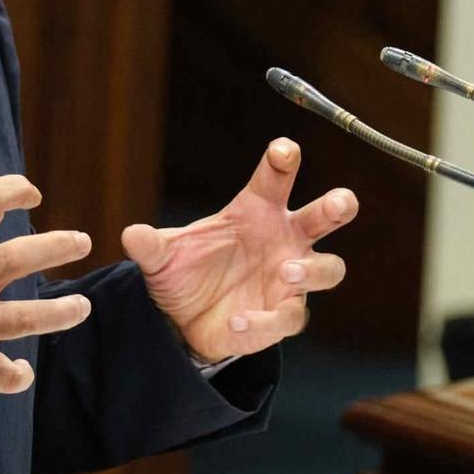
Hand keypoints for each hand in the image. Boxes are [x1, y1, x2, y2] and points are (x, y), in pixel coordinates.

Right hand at [0, 174, 93, 402]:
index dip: (14, 190)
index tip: (32, 194)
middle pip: (22, 256)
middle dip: (60, 245)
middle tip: (82, 242)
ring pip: (29, 317)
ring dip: (62, 312)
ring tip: (81, 307)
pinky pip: (3, 375)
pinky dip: (16, 376)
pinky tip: (20, 373)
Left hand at [121, 139, 355, 363]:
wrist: (184, 320)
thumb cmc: (187, 271)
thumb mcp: (161, 258)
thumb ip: (151, 246)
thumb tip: (132, 235)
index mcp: (257, 210)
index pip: (276, 179)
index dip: (284, 161)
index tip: (284, 150)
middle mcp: (283, 239)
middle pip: (324, 217)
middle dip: (337, 206)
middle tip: (340, 202)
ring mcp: (290, 279)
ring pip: (328, 269)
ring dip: (313, 269)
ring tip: (288, 270)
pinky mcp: (282, 315)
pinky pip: (287, 318)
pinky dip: (263, 321)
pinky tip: (238, 322)